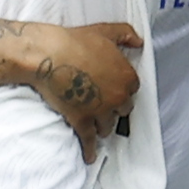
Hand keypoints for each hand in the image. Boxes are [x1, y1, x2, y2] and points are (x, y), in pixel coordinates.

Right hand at [26, 21, 141, 162]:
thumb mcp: (105, 31)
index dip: (121, 89)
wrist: (49, 55)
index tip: (114, 89)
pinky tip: (90, 157)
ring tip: (96, 126)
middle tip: (104, 106)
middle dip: (114, 109)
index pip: (132, 90)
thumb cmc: (75, 41)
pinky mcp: (82, 121)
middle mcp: (118, 97)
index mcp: (127, 77)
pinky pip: (89, 141)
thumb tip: (139, 41)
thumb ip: (126, 34)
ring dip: (103, 126)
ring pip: (107, 126)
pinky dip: (90, 151)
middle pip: (122, 110)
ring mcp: (101, 111)